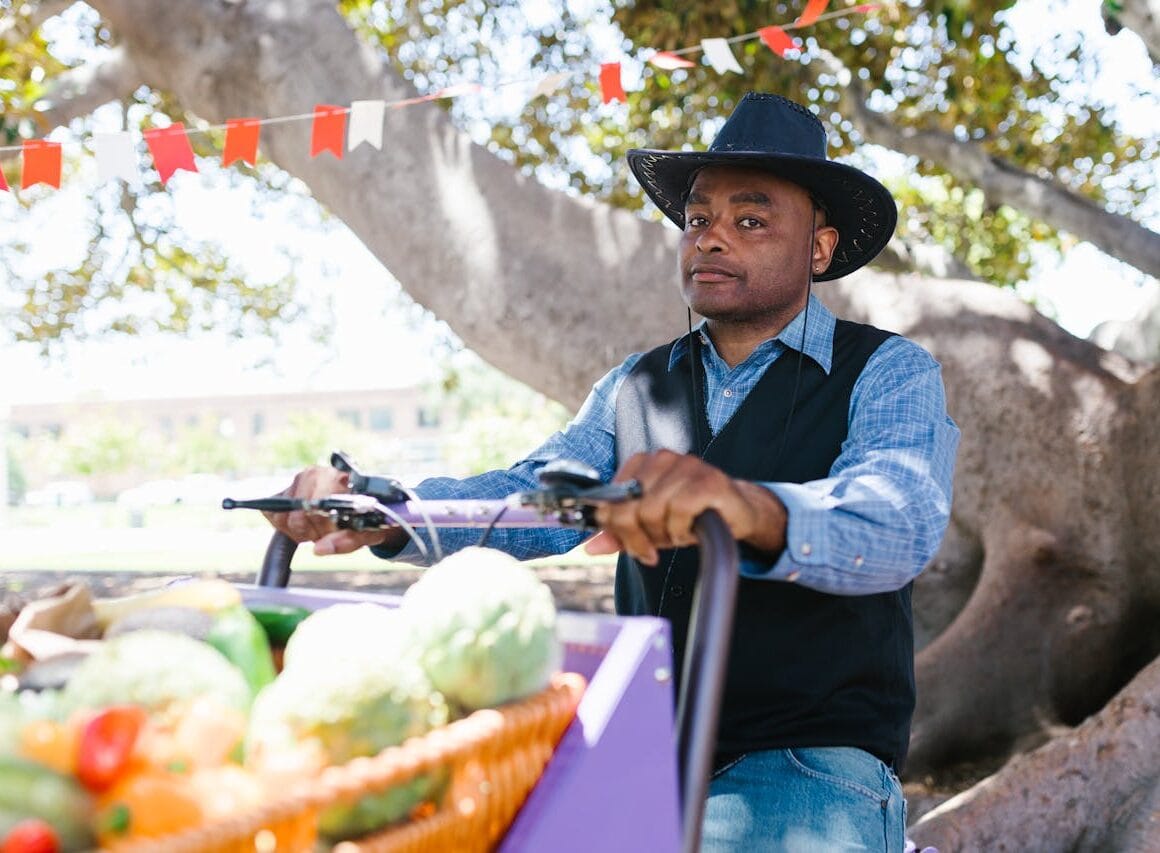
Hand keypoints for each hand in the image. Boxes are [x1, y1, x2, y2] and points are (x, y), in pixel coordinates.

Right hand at [263, 465, 391, 555]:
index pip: (315, 508)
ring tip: (317, 528)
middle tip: (327, 533)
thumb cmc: (367, 518)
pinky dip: (285, 527)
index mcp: (338, 477)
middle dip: (312, 532)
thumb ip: (347, 540)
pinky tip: (304, 525)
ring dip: (299, 531)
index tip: (333, 532)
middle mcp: (314, 473)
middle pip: (297, 516)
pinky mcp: (283, 491)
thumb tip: (318, 550)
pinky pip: (272, 515)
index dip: (322, 528)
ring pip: (282, 516)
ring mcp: (297, 481)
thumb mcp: (367, 531)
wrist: (368, 505)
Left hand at [584, 450, 787, 564]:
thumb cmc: (690, 516)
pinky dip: (681, 530)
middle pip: (627, 507)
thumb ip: (619, 533)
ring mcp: (687, 465)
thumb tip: (590, 547)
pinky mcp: (708, 480)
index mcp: (642, 463)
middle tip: (651, 550)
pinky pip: (679, 511)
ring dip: (663, 534)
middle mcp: (662, 458)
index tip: (632, 545)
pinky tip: (690, 530)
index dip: (616, 529)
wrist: (735, 513)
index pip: (609, 499)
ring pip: (652, 510)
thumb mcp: (649, 527)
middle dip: (637, 537)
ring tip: (676, 535)